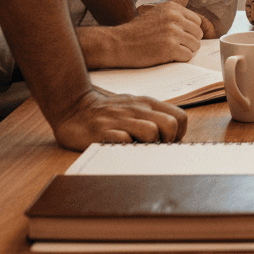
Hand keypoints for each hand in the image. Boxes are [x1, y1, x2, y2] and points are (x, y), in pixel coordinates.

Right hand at [51, 87, 187, 149]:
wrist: (74, 107)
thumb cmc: (108, 111)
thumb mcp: (134, 107)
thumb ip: (152, 117)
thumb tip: (172, 135)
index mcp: (147, 104)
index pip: (180, 117)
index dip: (179, 134)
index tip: (168, 143)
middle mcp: (137, 110)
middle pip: (170, 125)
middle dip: (168, 141)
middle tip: (155, 149)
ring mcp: (121, 121)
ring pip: (152, 132)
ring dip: (149, 146)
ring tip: (138, 149)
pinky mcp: (103, 132)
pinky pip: (124, 141)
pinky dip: (126, 148)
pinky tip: (120, 150)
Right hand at [83, 0, 211, 68]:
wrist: (118, 43)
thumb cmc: (136, 30)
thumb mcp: (155, 12)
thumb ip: (173, 5)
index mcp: (172, 8)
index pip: (197, 21)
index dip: (189, 31)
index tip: (178, 36)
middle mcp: (174, 18)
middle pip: (198, 33)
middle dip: (189, 41)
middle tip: (174, 45)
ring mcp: (173, 33)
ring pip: (195, 45)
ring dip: (185, 50)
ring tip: (171, 51)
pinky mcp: (170, 48)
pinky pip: (188, 56)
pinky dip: (180, 59)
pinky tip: (168, 57)